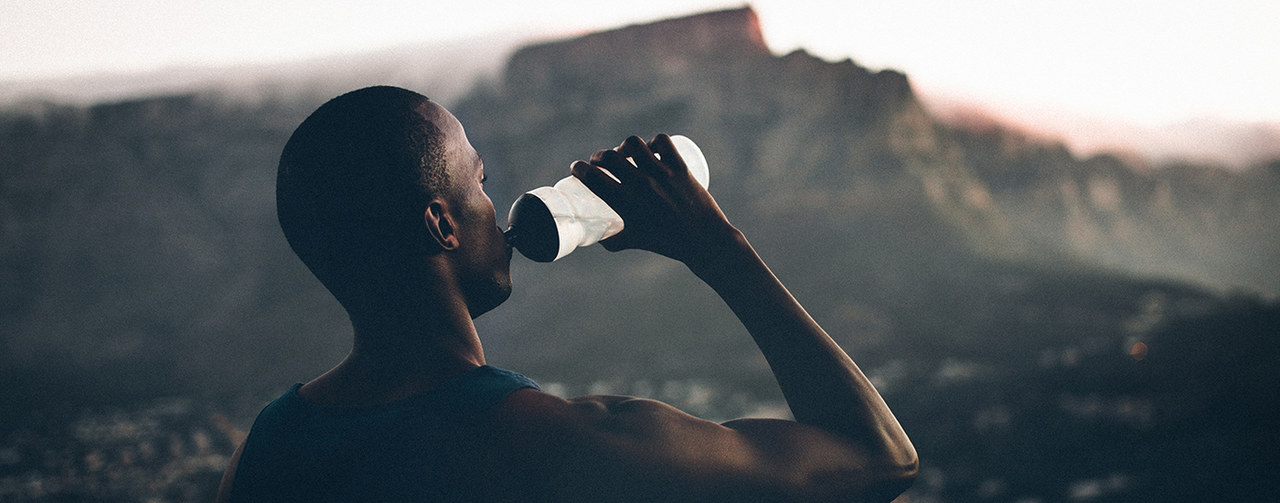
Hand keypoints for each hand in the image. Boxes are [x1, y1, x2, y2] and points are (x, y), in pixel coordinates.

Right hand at [571, 134, 740, 264]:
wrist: (703, 241)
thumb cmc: (667, 243)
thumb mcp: (635, 241)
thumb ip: (613, 240)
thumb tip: (598, 237)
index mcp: (626, 203)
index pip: (593, 178)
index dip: (579, 169)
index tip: (577, 168)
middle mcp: (641, 185)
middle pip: (609, 157)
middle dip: (599, 155)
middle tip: (600, 161)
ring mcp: (661, 174)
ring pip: (634, 144)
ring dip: (624, 146)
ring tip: (625, 153)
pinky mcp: (679, 167)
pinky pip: (663, 142)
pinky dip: (653, 141)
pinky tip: (651, 148)